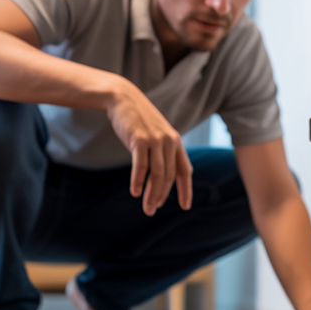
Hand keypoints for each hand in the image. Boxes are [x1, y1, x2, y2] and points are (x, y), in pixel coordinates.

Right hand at [105, 79, 192, 215]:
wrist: (124, 99)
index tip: (185, 206)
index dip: (186, 190)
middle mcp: (169, 142)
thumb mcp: (155, 135)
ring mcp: (156, 140)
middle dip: (161, 196)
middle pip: (169, 176)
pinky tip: (135, 192)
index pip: (184, 171)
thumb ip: (161, 152)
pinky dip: (138, 181)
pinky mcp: (140, 140)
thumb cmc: (138, 120)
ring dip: (151, 194)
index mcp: (176, 143)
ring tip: (147, 208)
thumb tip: (160, 178)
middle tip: (152, 210)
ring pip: (157, 174)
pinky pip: (141, 166)